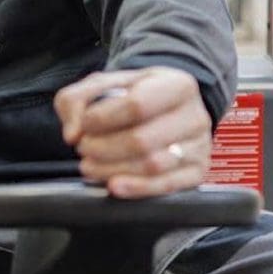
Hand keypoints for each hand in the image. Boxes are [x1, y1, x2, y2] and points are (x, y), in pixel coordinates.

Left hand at [53, 67, 212, 198]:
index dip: (103, 118)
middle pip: (142, 140)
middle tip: (84, 147)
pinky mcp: (197, 173)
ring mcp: (199, 146)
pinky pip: (166, 186)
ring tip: (90, 165)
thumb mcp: (106, 84)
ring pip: (152, 166)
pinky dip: (136, 189)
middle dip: (103, 148)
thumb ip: (78, 99)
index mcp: (178, 84)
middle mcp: (195, 116)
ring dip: (112, 170)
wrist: (169, 109)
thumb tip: (73, 132)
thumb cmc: (137, 95)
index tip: (85, 124)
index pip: (137, 105)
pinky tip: (114, 186)